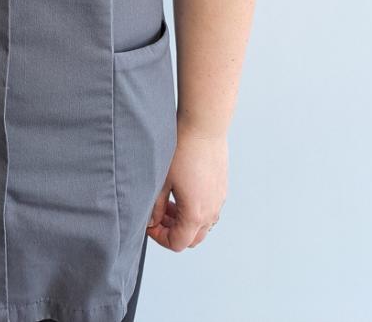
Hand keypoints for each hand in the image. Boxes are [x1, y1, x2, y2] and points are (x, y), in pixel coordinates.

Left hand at [145, 128, 227, 250]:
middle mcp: (211, 211)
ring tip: (169, 202)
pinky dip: (196, 210)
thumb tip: (151, 221)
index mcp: (195, 214)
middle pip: (192, 239)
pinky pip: (210, 210)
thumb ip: (155, 206)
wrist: (204, 127)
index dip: (160, 237)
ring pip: (202, 225)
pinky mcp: (222, 189)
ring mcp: (219, 200)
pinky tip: (183, 191)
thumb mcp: (162, 180)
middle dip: (173, 231)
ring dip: (185, 221)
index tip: (149, 223)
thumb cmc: (183, 150)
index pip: (178, 243)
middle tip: (158, 214)